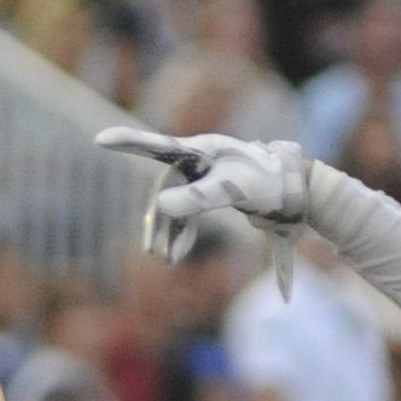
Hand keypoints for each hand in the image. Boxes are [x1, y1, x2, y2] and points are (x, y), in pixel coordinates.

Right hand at [96, 126, 311, 297]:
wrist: (300, 192)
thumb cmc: (269, 184)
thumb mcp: (235, 191)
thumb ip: (199, 198)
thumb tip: (162, 207)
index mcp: (201, 151)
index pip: (158, 146)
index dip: (128, 143)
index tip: (100, 140)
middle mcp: (199, 160)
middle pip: (166, 189)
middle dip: (160, 222)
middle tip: (155, 253)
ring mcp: (205, 176)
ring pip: (177, 206)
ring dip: (170, 232)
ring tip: (167, 260)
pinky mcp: (214, 192)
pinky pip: (189, 214)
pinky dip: (183, 233)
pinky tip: (178, 254)